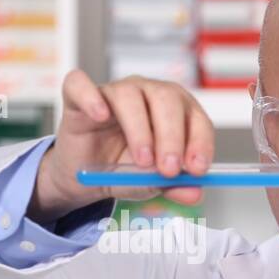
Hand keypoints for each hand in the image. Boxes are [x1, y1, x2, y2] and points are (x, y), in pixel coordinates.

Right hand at [30, 70, 214, 221]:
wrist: (83, 178)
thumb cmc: (121, 170)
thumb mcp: (150, 183)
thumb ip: (173, 186)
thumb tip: (195, 193)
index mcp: (173, 111)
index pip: (194, 116)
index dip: (199, 141)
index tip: (198, 169)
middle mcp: (146, 94)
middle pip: (166, 99)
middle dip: (172, 137)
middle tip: (170, 169)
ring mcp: (113, 92)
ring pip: (130, 95)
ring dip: (139, 130)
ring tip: (142, 160)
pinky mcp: (79, 97)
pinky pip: (81, 85)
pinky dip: (91, 98)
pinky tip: (100, 115)